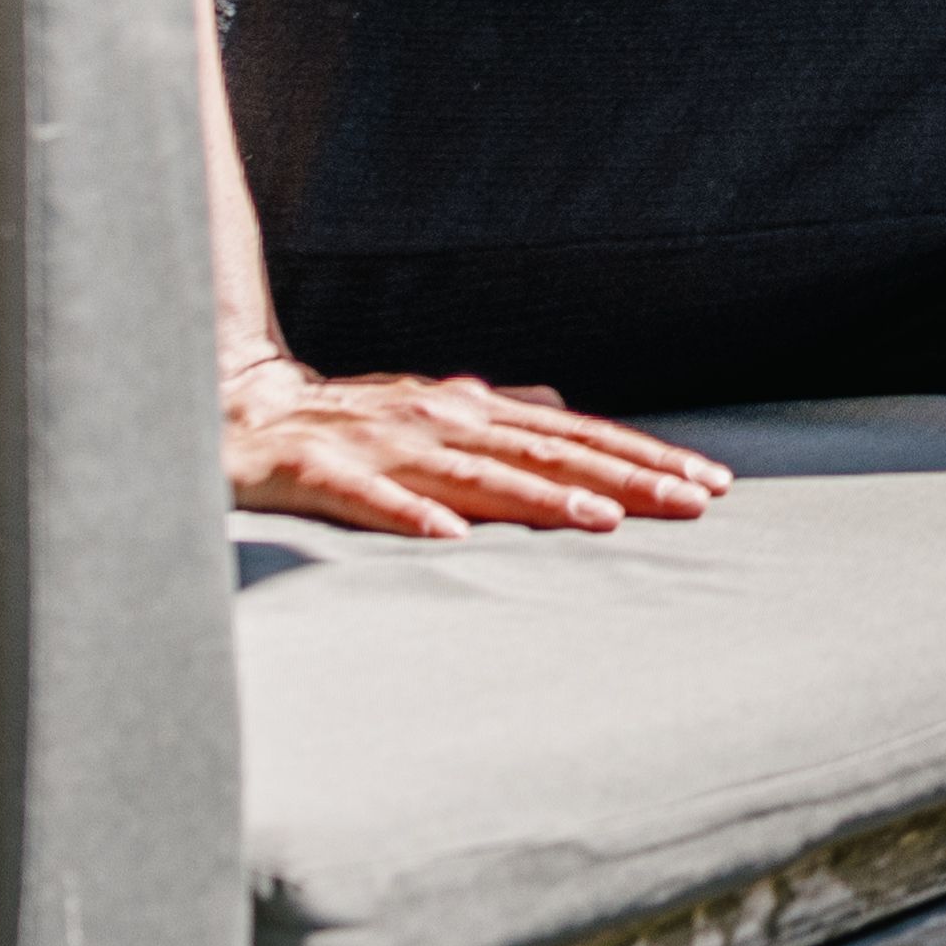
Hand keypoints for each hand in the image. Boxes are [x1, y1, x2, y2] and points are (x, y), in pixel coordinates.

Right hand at [226, 351, 730, 540]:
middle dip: (625, 476)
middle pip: (548, 451)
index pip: (577, 435)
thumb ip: (499, 417)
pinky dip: (408, 513)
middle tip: (693, 501)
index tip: (709, 481)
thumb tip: (565, 412)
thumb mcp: (435, 411)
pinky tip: (446, 535)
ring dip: (541, 496)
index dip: (644, 457)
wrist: (236, 411)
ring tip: (601, 519)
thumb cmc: (349, 419)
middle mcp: (440, 418)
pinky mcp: (317, 471)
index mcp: (472, 409)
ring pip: (476, 473)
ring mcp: (382, 443)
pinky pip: (367, 498)